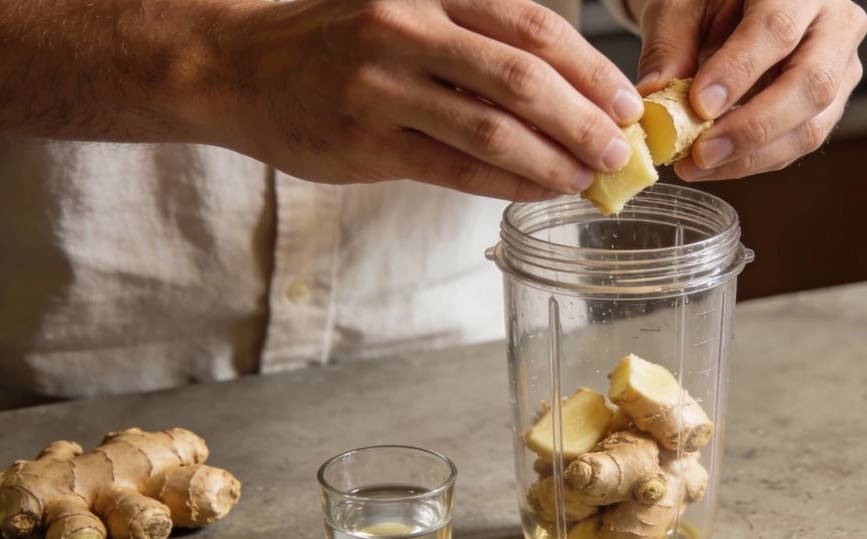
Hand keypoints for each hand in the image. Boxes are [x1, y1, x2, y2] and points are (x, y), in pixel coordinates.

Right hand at [214, 0, 643, 198]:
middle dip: (582, 120)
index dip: (588, 68)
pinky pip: (453, 170)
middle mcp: (406, 29)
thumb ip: (476, 42)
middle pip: (520, 78)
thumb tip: (567, 95)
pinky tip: (538, 192)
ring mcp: (380, 88)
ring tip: (588, 178)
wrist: (239, 65)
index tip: (626, 102)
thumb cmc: (338, 42)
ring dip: (551, 160)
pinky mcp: (362, 143)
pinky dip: (505, 184)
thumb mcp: (407, 11)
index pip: (530, 26)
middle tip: (620, 150)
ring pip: (490, 130)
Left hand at [629, 0, 866, 180]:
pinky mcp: (831, 104)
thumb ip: (669, 45)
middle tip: (702, 151)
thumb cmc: (711, 1)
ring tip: (698, 164)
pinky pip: (799, 142)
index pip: (778, 29)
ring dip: (752, 156)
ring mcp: (841, 67)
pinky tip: (715, 164)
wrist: (739, 7)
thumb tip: (655, 96)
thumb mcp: (682, 7)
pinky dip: (755, 161)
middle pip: (811, 84)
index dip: (739, 71)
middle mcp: (834, 25)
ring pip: (811, 125)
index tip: (699, 105)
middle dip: (753, 127)